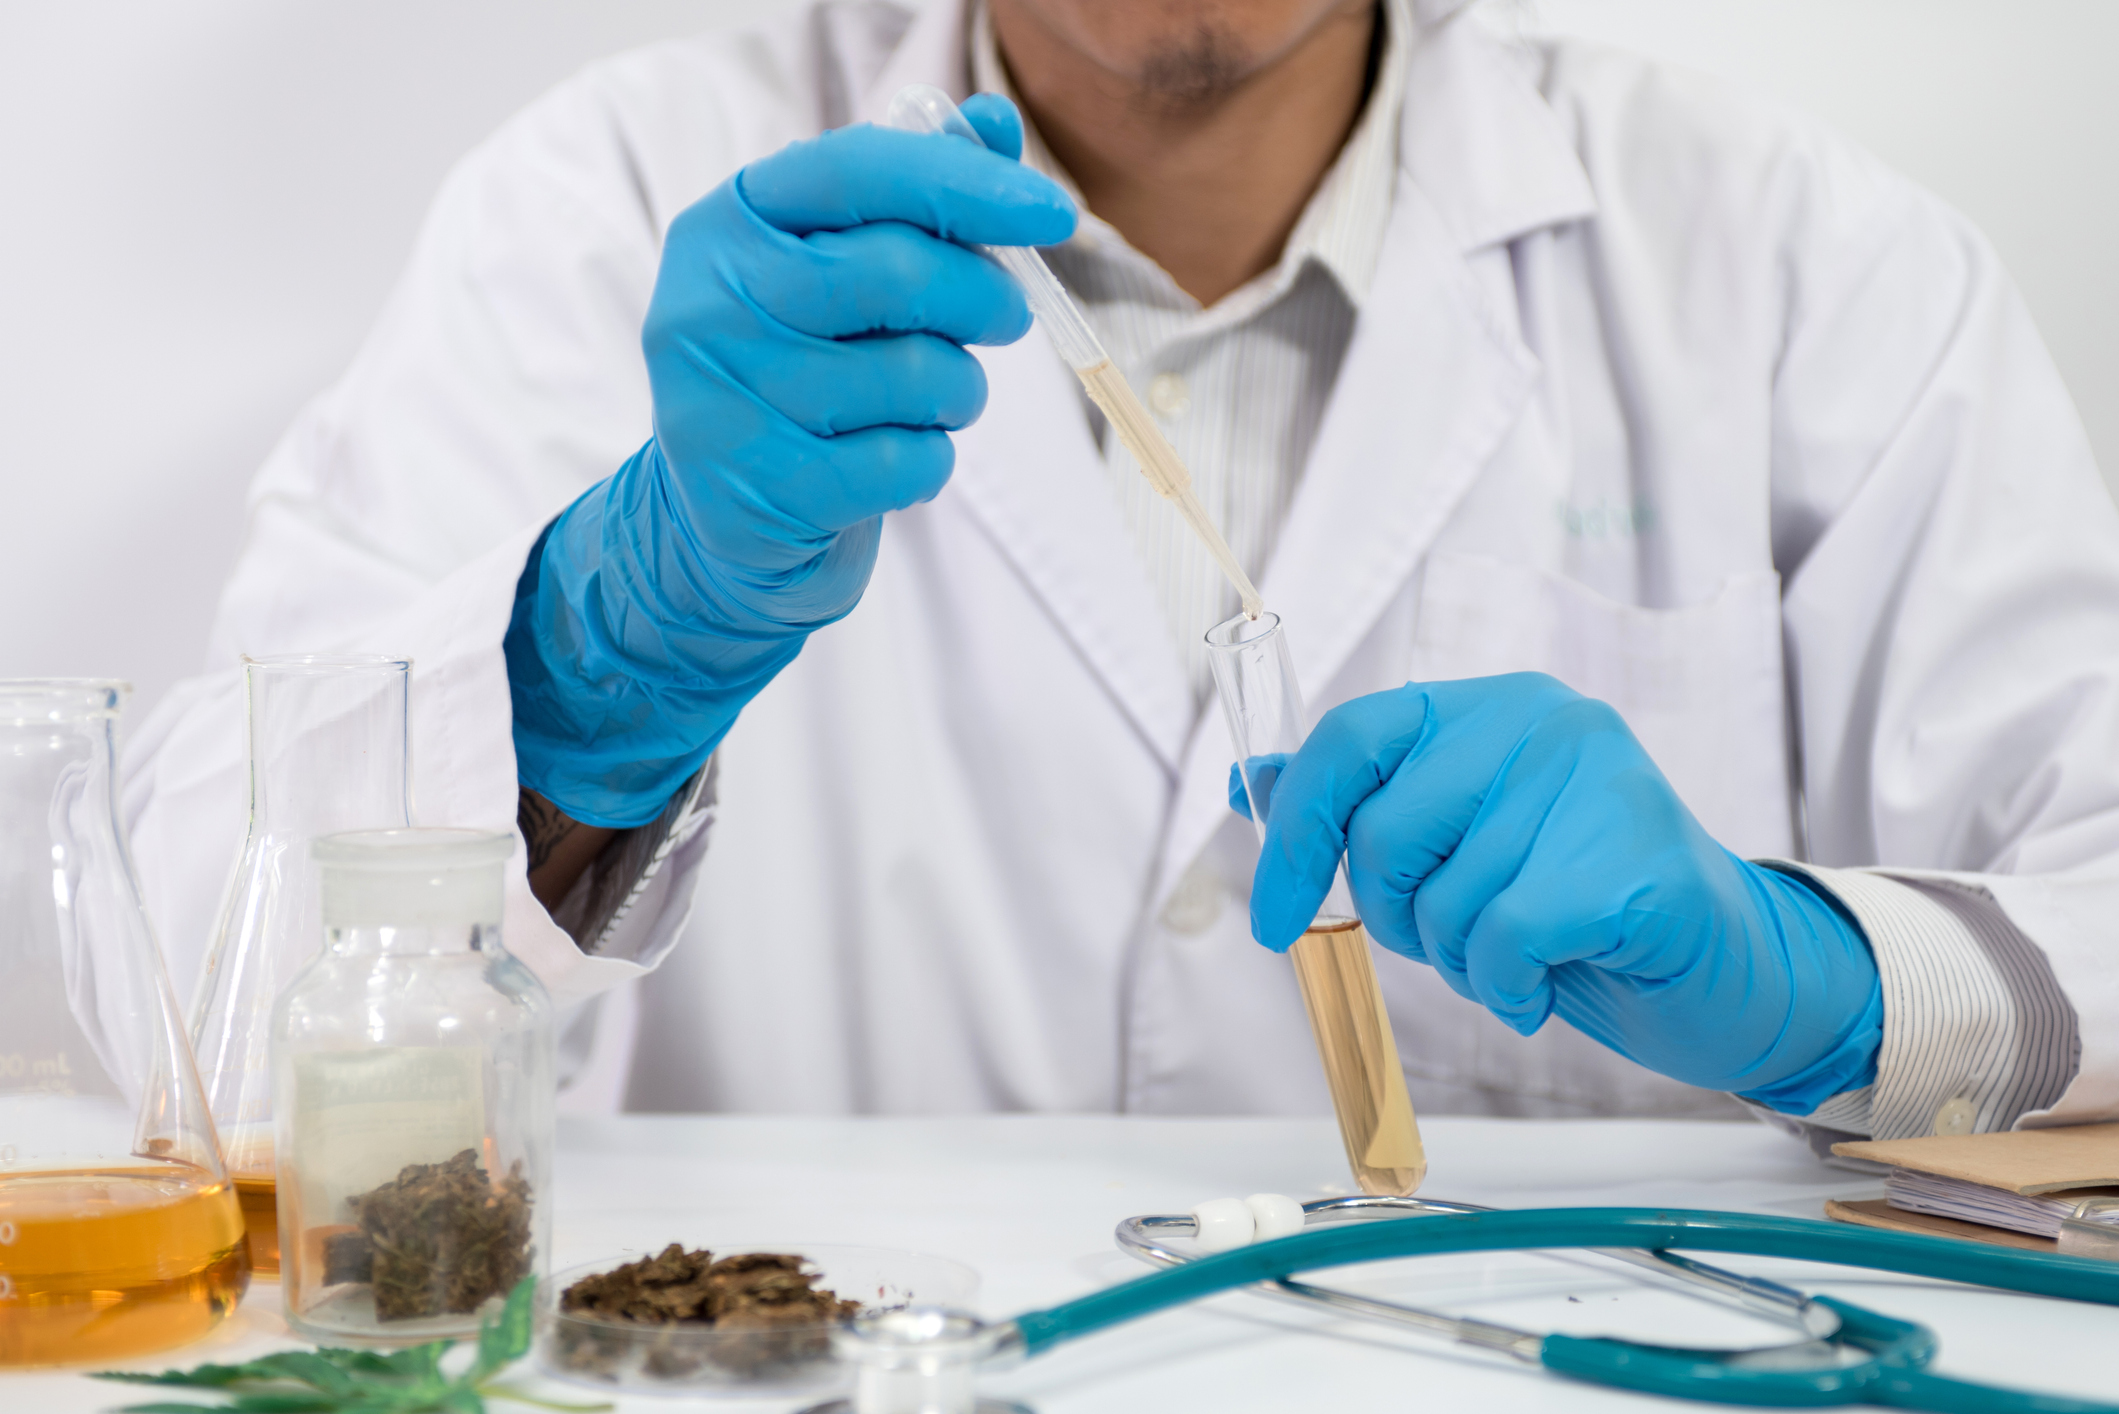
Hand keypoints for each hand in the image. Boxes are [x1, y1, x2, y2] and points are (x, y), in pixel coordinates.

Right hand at [506, 97, 1074, 826]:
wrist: (721, 524)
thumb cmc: (801, 375)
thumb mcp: (839, 274)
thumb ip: (914, 197)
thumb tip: (996, 124)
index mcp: (730, 223)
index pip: (862, 171)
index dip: (970, 185)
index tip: (1053, 212)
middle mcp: (711, 302)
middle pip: (899, 273)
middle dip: (984, 299)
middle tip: (1007, 319)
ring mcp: (727, 398)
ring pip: (917, 374)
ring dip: (961, 391)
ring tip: (937, 399)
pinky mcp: (762, 487)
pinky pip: (907, 461)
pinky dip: (931, 460)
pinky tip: (897, 458)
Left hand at [1239, 673, 1881, 1111]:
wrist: (1730, 971)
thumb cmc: (1581, 909)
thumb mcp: (1459, 849)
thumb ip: (1361, 807)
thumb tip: (1248, 781)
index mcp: (1491, 708)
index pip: (1350, 737)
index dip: (1293, 830)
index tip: (1275, 915)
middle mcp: (1544, 723)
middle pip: (1383, 834)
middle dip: (1395, 916)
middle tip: (1458, 939)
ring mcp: (1597, 783)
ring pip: (1444, 902)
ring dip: (1464, 963)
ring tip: (1525, 955)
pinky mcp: (1634, 862)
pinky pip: (1503, 941)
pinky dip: (1508, 988)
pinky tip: (1548, 983)